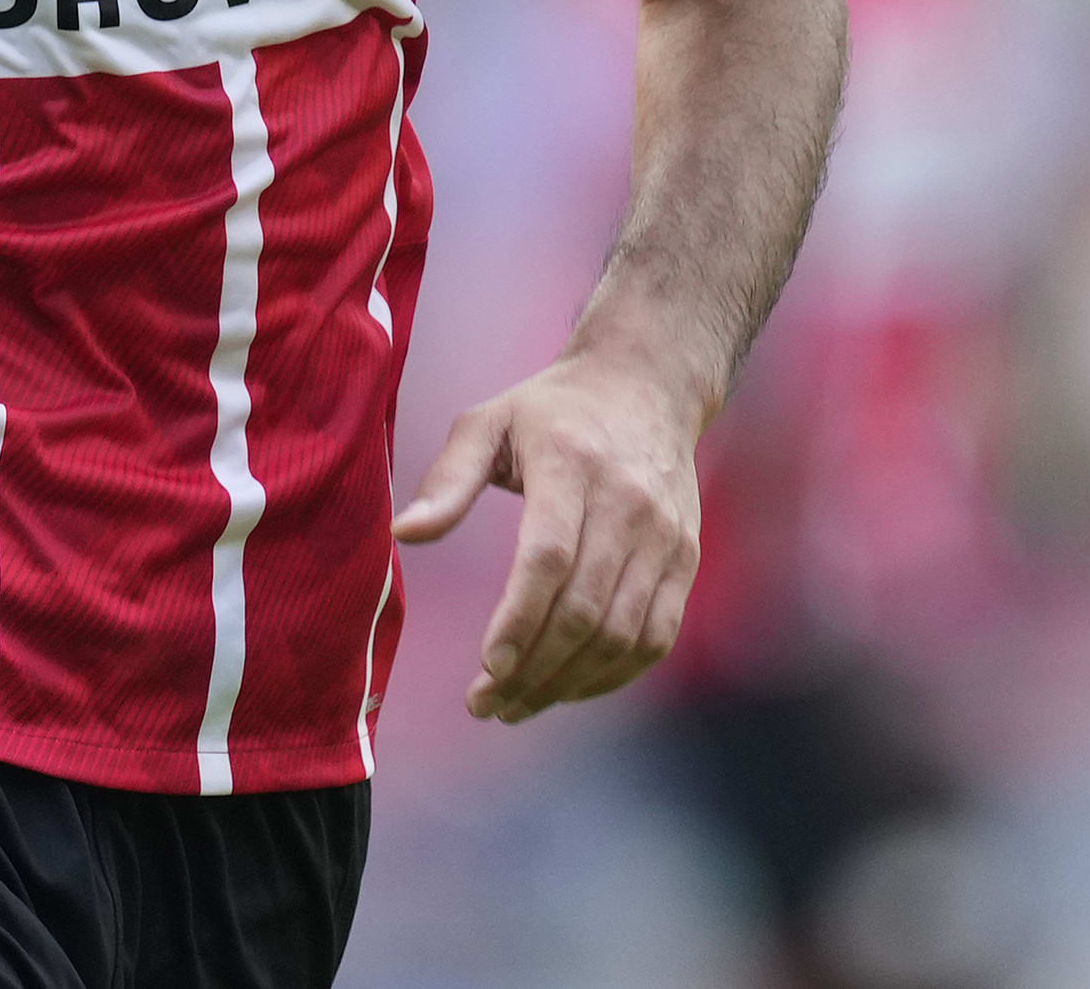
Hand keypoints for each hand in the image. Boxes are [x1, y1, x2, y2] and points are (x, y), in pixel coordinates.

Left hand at [390, 351, 702, 723]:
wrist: (646, 385)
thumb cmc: (551, 410)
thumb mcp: (488, 422)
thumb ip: (446, 480)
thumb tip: (403, 534)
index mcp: (571, 464)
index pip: (550, 557)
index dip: (520, 618)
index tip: (486, 666)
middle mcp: (628, 503)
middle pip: (585, 608)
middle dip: (533, 668)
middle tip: (485, 703)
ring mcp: (666, 536)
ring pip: (622, 634)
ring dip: (568, 683)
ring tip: (516, 705)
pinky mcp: (687, 559)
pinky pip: (655, 637)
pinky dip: (613, 676)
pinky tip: (567, 688)